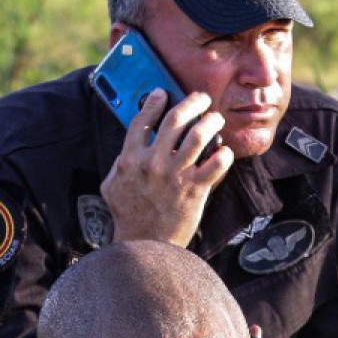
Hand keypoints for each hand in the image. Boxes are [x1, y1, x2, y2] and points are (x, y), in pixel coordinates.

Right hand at [101, 88, 233, 246]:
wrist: (144, 244)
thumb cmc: (127, 216)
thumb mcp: (111, 186)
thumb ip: (119, 164)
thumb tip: (127, 149)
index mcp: (130, 159)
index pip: (142, 120)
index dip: (153, 101)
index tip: (163, 92)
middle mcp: (153, 162)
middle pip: (176, 120)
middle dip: (192, 103)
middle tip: (202, 99)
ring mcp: (175, 175)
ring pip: (199, 136)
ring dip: (211, 122)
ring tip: (216, 118)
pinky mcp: (194, 190)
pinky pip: (216, 164)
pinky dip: (223, 154)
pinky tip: (225, 151)